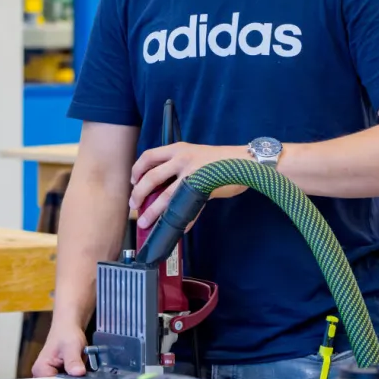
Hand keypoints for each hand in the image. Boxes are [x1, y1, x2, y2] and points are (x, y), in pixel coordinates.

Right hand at [31, 324, 87, 377]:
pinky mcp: (58, 378)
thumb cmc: (66, 334)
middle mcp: (42, 376)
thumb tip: (78, 372)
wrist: (68, 328)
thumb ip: (73, 360)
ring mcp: (50, 378)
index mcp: (40, 369)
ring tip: (82, 376)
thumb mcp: (72, 346)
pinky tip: (80, 376)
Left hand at [129, 143, 247, 228]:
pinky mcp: (203, 189)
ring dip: (154, 212)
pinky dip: (182, 221)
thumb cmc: (219, 159)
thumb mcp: (194, 154)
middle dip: (139, 194)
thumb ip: (177, 166)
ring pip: (165, 196)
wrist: (244, 160)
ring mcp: (192, 174)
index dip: (136, 170)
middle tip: (134, 206)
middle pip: (151, 177)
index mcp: (178, 149)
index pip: (148, 156)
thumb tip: (159, 187)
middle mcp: (182, 159)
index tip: (133, 182)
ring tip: (146, 222)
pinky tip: (179, 229)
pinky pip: (188, 208)